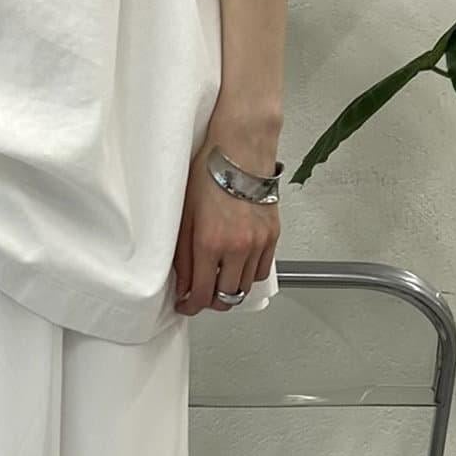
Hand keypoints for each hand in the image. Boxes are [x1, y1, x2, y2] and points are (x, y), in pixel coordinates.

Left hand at [173, 115, 280, 315]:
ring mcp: (258, 244)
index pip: (202, 294)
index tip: (185, 304)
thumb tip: (183, 286)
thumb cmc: (209, 173)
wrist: (241, 149)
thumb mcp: (185, 216)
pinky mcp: (272, 236)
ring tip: (217, 280)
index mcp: (210, 244)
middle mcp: (237, 248)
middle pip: (226, 298)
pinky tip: (236, 266)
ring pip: (245, 288)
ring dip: (229, 290)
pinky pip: (261, 271)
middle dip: (210, 302)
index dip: (191, 306)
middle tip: (200, 295)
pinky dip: (248, 276)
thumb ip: (183, 256)